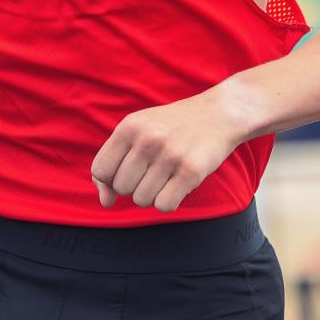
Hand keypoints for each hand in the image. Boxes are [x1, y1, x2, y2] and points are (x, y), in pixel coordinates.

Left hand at [90, 89, 239, 213]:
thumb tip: (105, 202)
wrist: (218, 114)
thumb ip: (114, 162)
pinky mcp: (191, 171)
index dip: (110, 179)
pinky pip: (164, 206)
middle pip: (121, 188)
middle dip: (134, 186)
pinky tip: (178, 184)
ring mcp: (169, 155)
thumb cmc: (173, 126)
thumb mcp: (138, 131)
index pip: (100, 171)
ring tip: (167, 175)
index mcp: (129, 127)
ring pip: (141, 200)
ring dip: (153, 194)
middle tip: (153, 170)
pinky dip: (170, 201)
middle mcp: (147, 139)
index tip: (128, 172)